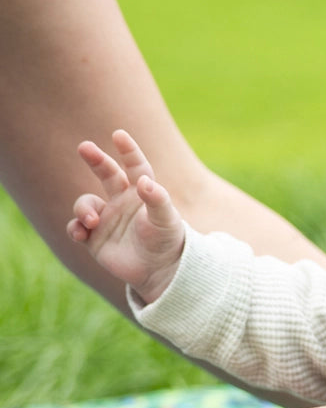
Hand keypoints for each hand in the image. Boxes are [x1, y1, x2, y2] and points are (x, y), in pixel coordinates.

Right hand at [67, 129, 184, 302]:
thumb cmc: (168, 242)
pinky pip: (77, 227)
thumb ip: (157, 199)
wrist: (161, 272)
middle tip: (85, 147)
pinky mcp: (95, 238)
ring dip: (84, 208)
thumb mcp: (167, 220)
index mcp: (142, 195)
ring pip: (86, 203)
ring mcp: (107, 219)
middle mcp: (122, 203)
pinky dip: (75, 228)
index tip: (119, 135)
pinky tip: (81, 233)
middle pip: (106, 173)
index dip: (128, 151)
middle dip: (95, 159)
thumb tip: (143, 181)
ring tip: (92, 220)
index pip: (136, 167)